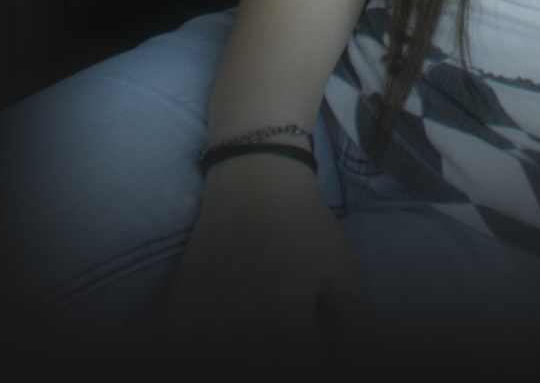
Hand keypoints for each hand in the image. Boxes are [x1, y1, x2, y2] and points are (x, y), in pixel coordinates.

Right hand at [167, 153, 374, 368]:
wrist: (253, 176)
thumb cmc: (303, 224)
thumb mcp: (341, 268)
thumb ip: (354, 324)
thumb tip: (359, 364)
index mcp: (284, 304)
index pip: (301, 366)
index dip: (314, 365)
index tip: (316, 352)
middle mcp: (240, 314)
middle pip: (261, 370)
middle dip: (281, 361)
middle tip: (290, 343)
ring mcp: (205, 314)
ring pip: (223, 367)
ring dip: (245, 361)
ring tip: (264, 342)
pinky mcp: (180, 310)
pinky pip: (184, 357)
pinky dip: (202, 361)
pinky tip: (225, 347)